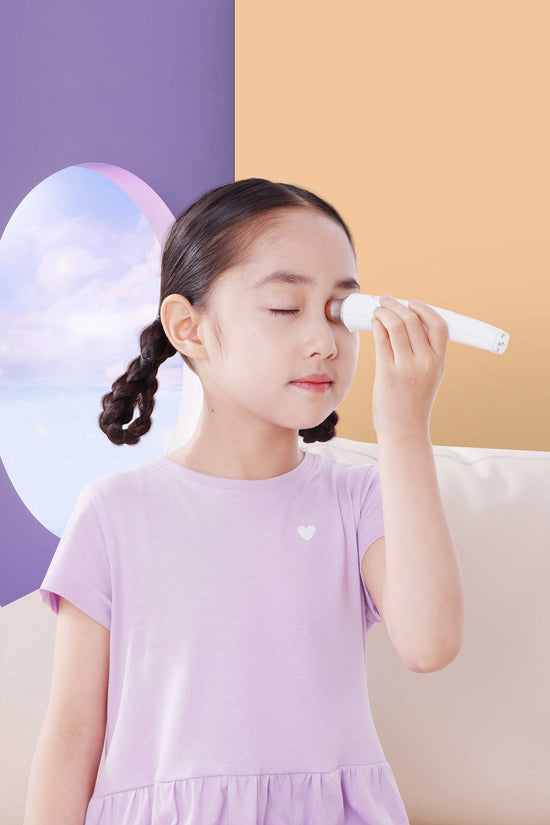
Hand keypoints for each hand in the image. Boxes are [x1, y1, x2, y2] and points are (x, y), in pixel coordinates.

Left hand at [371, 294, 448, 439]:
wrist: (404, 430)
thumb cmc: (412, 403)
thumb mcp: (428, 376)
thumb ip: (423, 353)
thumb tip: (407, 325)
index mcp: (439, 362)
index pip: (439, 326)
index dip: (425, 310)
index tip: (413, 303)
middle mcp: (426, 362)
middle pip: (413, 321)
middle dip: (398, 305)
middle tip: (387, 300)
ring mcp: (407, 367)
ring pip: (396, 326)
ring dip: (385, 312)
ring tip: (378, 309)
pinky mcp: (388, 372)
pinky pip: (382, 339)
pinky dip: (377, 326)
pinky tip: (374, 322)